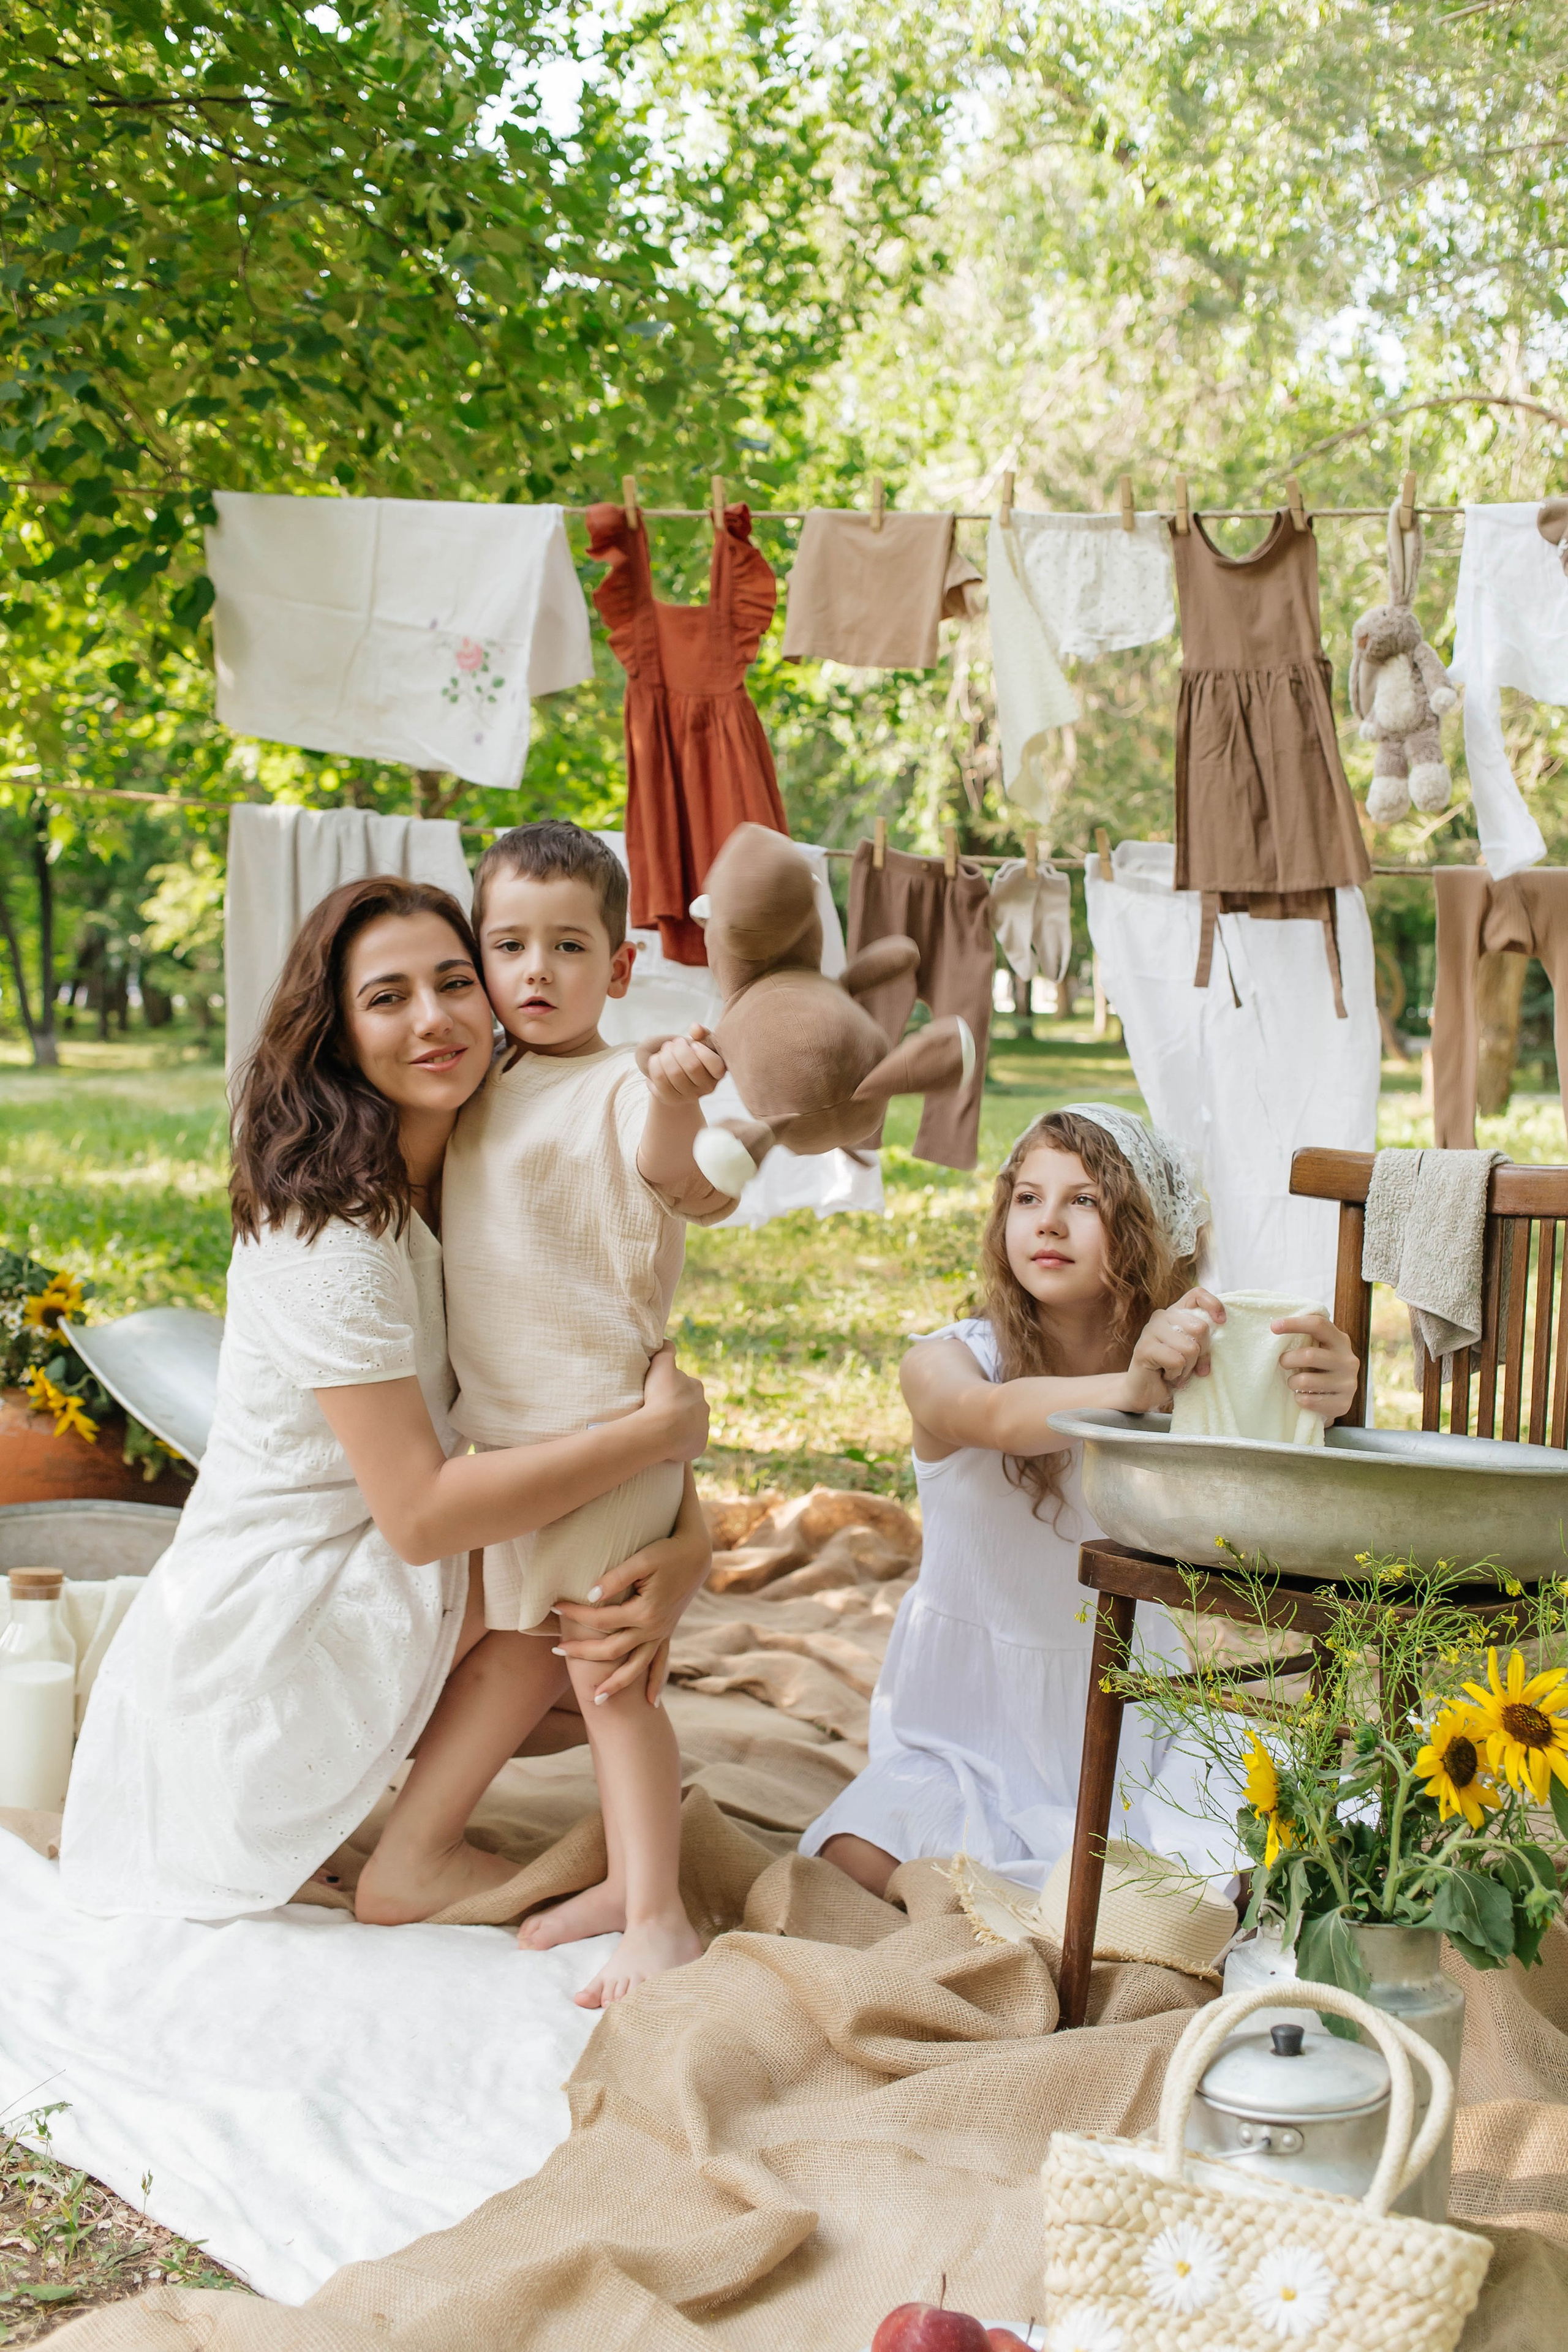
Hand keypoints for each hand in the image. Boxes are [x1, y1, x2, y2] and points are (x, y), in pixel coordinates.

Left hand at [553, 1477, 709, 1700]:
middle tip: (556, 1651)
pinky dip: (656, 1682)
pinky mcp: (667, 1633)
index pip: (600, 1619)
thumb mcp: (642, 1559)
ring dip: (617, 1684)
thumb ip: (615, 1577)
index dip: (575, 1614)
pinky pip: (661, 1663)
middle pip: (612, 1650)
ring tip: (596, 1700)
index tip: (554, 1606)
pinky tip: (652, 1702)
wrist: (697, 1554)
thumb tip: (589, 1596)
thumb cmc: (668, 1552)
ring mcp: (662, 1634)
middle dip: (583, 1653)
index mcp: (645, 1611)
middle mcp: (654, 1629)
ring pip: (636, 1667)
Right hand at [641, 1344, 708, 1461]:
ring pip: (690, 1425)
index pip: (684, 1386)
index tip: (658, 1396)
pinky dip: (680, 1444)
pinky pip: (689, 1443)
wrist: (662, 1427)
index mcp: (696, 1387)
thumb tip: (667, 1341)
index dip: (671, 1390)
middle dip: (677, 1409)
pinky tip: (667, 1445)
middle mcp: (704, 1406)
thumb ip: (665, 1351)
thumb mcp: (661, 1365)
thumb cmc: (660, 1395)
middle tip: (657, 1414)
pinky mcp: (700, 1444)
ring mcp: (703, 1427)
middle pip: (689, 1406)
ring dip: (679, 1427)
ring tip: (661, 1431)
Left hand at [643, 1024, 724, 1105]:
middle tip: (675, 1043)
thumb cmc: (691, 1053)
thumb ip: (701, 1032)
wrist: (674, 1071)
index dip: (702, 1051)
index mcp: (718, 1072)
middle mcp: (707, 1087)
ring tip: (666, 1049)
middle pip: (692, 1066)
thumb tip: (695, 1028)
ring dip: (666, 1055)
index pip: (716, 1065)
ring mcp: (688, 1096)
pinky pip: (660, 1079)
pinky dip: (655, 1064)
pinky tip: (657, 1059)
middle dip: (679, 1048)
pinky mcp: (671, 1098)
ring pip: (674, 1073)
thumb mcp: (700, 1041)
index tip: (694, 1044)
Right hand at [1120, 1288, 1225, 1412]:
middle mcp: (1161, 1316)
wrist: (1146, 1393)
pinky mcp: (1144, 1348)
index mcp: (1176, 1313)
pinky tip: (1166, 1376)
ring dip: (1188, 1368)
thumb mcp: (1194, 1352)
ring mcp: (1150, 1330)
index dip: (1213, 1304)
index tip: (1222, 1322)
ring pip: (1190, 1347)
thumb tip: (1220, 1327)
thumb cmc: (1173, 1371)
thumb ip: (1203, 1338)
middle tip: (1191, 1366)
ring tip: (1176, 1372)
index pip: (1197, 1295)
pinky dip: (1176, 1374)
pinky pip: (1176, 1361)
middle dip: (1202, 1354)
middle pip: (1200, 1327)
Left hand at [1274, 1310, 1358, 1422]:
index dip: (1295, 1323)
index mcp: (1340, 1340)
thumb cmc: (1319, 1367)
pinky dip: (1299, 1399)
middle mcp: (1348, 1360)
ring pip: (1306, 1381)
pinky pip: (1309, 1401)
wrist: (1336, 1398)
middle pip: (1309, 1355)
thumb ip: (1307, 1337)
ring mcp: (1349, 1383)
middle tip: (1283, 1363)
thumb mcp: (1318, 1348)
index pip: (1318, 1325)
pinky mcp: (1343, 1404)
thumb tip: (1276, 1326)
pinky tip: (1303, 1396)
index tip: (1273, 1326)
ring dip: (1292, 1382)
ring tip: (1294, 1383)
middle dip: (1288, 1360)